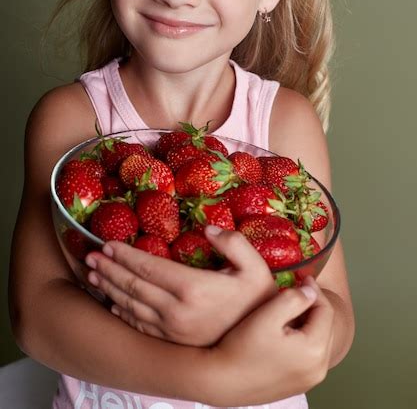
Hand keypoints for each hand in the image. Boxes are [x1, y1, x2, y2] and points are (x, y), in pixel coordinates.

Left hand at [85, 226, 276, 345]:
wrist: (261, 346)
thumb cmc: (258, 301)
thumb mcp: (255, 267)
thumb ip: (234, 243)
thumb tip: (208, 228)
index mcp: (192, 287)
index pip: (148, 266)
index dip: (124, 255)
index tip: (107, 244)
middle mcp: (176, 310)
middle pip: (133, 285)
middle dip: (109, 268)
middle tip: (90, 256)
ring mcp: (171, 329)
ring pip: (130, 306)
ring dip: (109, 288)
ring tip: (93, 275)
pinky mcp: (172, 341)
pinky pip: (139, 325)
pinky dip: (121, 312)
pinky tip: (112, 304)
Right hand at [208, 278, 334, 405]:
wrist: (221, 381)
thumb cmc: (242, 346)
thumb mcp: (267, 315)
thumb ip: (294, 298)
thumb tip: (311, 291)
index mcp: (314, 350)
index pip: (326, 311)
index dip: (315, 290)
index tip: (302, 277)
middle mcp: (318, 370)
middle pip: (326, 327)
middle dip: (314, 306)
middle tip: (297, 290)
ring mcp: (309, 380)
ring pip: (319, 342)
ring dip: (309, 323)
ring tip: (291, 309)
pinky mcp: (298, 385)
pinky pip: (310, 356)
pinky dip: (304, 339)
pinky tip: (285, 331)